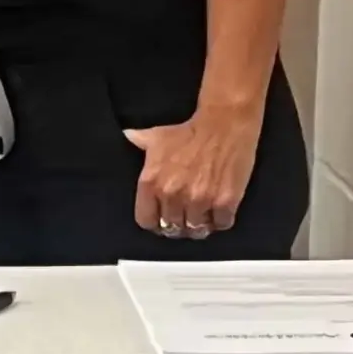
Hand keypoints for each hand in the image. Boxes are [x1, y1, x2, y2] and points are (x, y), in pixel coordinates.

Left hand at [124, 105, 261, 240]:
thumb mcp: (158, 136)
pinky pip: (221, 225)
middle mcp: (172, 194)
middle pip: (172, 228)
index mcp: (151, 182)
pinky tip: (221, 210)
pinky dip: (222, 220)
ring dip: (201, 225)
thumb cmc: (190, 131)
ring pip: (196, 230)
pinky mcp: (225, 202)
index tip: (164, 217)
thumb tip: (128, 135)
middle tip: (188, 215)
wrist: (225, 123)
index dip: (156, 221)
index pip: (146, 221)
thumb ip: (140, 141)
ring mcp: (199, 200)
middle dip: (180, 224)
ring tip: (205, 214)